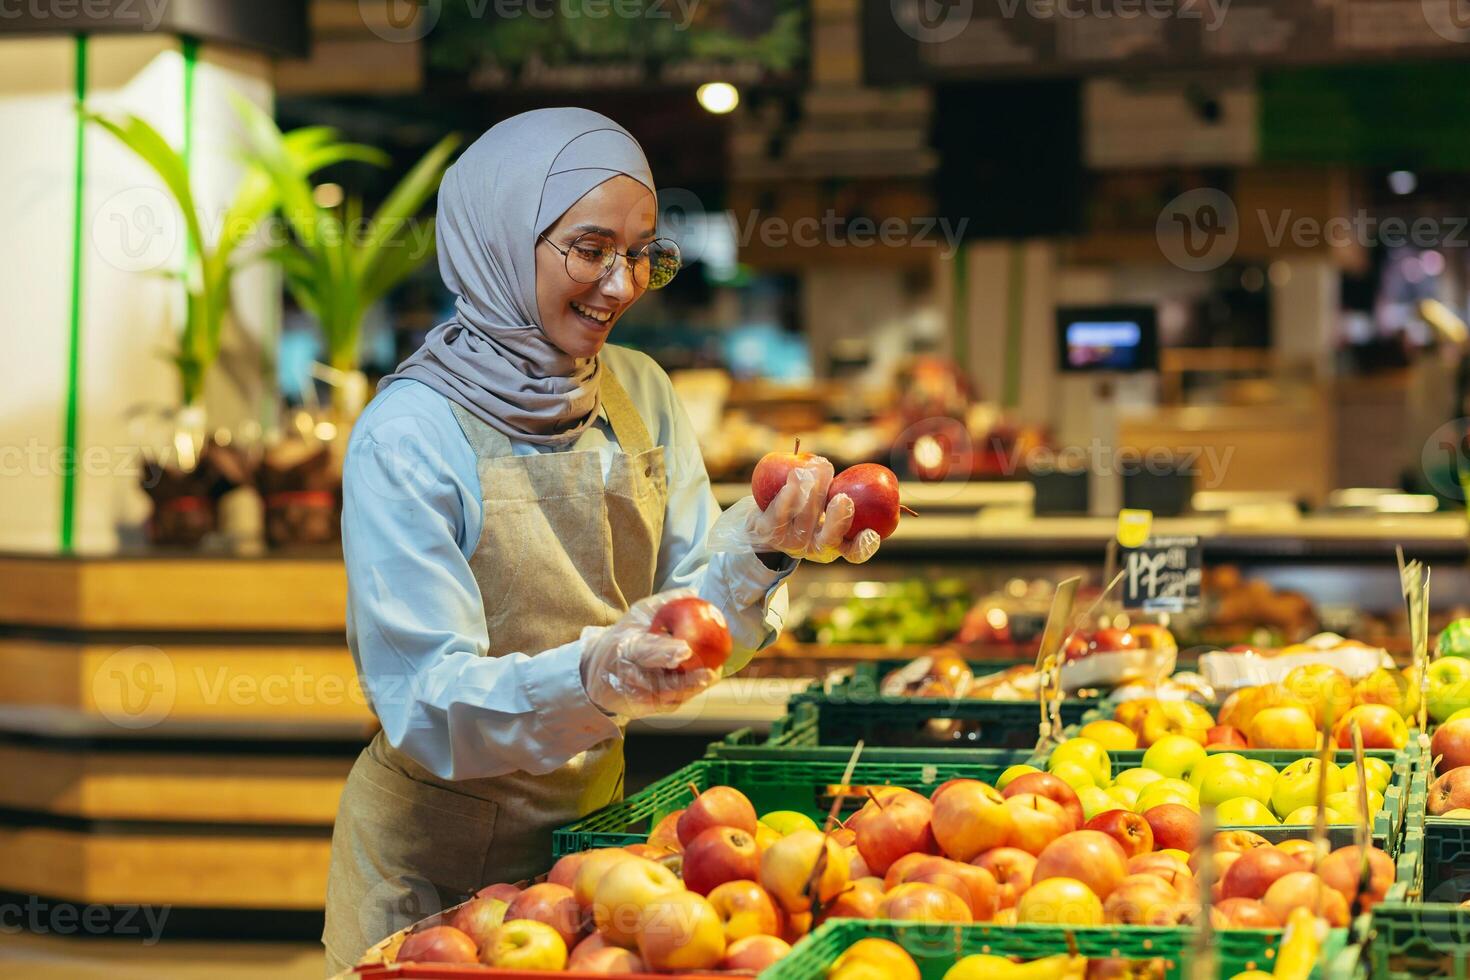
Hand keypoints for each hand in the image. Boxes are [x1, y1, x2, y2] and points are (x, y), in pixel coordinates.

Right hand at [579, 589, 720, 718]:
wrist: (596, 671)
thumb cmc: (624, 637)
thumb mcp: (637, 616)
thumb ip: (664, 604)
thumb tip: (693, 593)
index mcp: (623, 648)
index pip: (644, 651)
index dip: (665, 652)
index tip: (685, 650)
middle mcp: (627, 676)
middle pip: (658, 683)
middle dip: (685, 681)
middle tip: (709, 673)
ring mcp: (634, 696)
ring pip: (667, 697)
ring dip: (692, 689)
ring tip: (713, 677)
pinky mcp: (642, 709)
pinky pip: (669, 704)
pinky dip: (687, 694)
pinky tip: (704, 683)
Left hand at [711, 461, 883, 563]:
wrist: (764, 522)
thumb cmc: (806, 509)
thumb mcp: (827, 506)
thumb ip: (845, 496)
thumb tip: (880, 483)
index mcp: (835, 545)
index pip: (855, 552)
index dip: (865, 546)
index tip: (872, 533)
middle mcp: (813, 548)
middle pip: (829, 538)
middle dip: (838, 519)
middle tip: (843, 498)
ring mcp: (790, 542)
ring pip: (805, 519)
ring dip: (813, 490)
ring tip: (818, 468)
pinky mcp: (768, 532)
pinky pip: (780, 512)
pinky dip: (789, 493)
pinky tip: (796, 475)